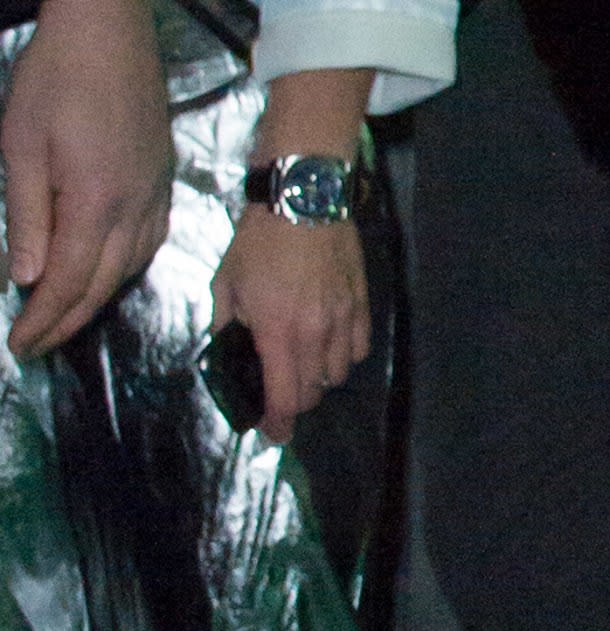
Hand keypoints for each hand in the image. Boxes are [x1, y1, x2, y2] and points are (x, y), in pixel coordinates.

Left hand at [2, 0, 171, 352]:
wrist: (107, 25)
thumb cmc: (54, 78)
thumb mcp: (20, 146)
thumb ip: (27, 217)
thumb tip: (27, 278)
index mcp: (95, 200)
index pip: (69, 280)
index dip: (43, 319)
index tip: (19, 345)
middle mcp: (134, 205)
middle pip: (103, 283)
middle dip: (67, 321)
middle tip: (35, 345)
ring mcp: (155, 191)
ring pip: (130, 267)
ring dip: (96, 300)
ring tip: (64, 318)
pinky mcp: (163, 175)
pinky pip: (150, 240)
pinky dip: (125, 269)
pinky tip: (107, 272)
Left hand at [210, 205, 368, 440]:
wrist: (303, 196)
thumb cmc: (259, 238)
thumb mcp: (226, 281)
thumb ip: (225, 322)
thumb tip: (227, 347)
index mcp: (277, 331)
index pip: (284, 396)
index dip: (278, 423)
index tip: (272, 434)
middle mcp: (315, 333)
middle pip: (313, 391)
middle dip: (295, 402)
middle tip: (281, 396)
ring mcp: (344, 319)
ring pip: (339, 373)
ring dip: (320, 378)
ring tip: (305, 367)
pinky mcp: (362, 302)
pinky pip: (360, 347)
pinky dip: (345, 355)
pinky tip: (331, 345)